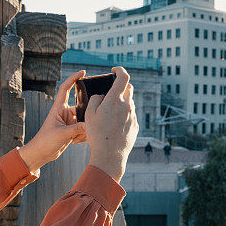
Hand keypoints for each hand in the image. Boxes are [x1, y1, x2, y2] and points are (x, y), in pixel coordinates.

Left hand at [17, 70, 87, 172]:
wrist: (41, 154)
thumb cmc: (45, 141)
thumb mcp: (61, 134)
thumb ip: (77, 129)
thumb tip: (91, 125)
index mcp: (58, 108)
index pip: (65, 88)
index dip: (73, 78)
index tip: (83, 72)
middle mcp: (65, 113)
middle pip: (81, 106)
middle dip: (87, 114)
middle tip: (88, 123)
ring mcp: (70, 121)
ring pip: (85, 119)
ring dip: (84, 129)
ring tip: (76, 139)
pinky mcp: (73, 130)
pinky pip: (84, 129)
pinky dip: (84, 135)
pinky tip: (76, 142)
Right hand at [84, 66, 138, 182]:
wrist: (110, 155)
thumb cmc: (97, 134)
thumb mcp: (90, 114)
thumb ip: (96, 99)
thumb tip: (102, 96)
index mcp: (115, 100)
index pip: (123, 77)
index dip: (119, 70)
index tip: (114, 70)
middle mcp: (127, 106)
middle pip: (129, 89)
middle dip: (121, 87)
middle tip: (111, 93)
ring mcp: (133, 116)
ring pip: (130, 103)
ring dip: (122, 103)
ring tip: (109, 115)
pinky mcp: (135, 126)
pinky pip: (130, 116)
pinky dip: (123, 115)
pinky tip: (114, 126)